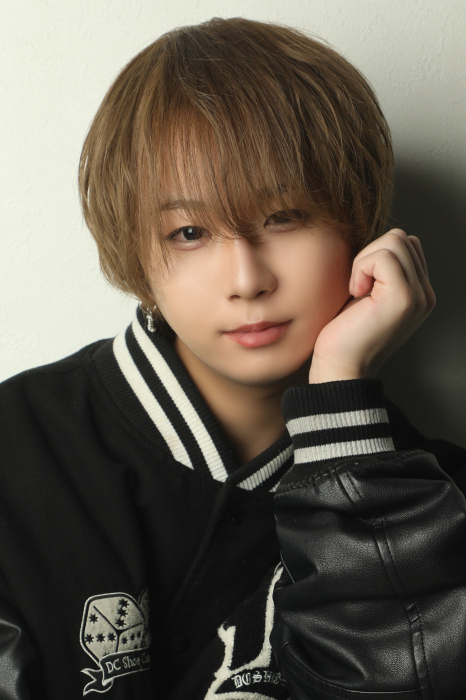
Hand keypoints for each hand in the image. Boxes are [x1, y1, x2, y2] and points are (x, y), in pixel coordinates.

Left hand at [309, 229, 435, 382]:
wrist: (339, 367)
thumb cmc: (343, 332)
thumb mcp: (366, 294)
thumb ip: (379, 270)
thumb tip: (376, 241)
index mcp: (418, 292)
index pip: (406, 244)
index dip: (375, 254)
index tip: (359, 283)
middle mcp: (425, 294)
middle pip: (402, 238)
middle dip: (370, 254)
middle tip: (356, 286)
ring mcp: (418, 296)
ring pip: (395, 241)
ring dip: (365, 260)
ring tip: (357, 290)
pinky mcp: (403, 298)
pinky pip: (383, 256)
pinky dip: (361, 268)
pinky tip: (355, 293)